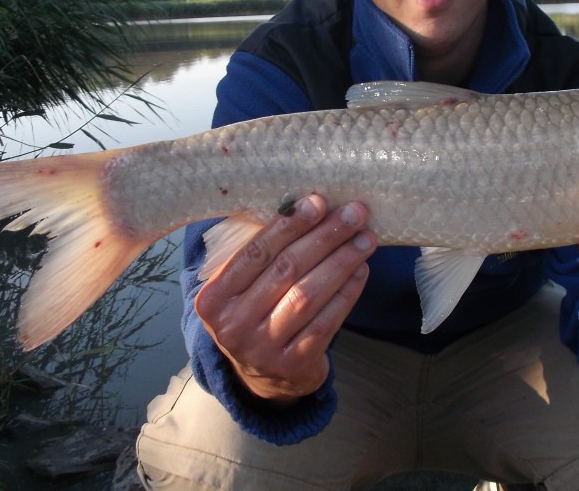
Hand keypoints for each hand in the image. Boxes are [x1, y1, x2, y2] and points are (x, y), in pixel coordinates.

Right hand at [194, 194, 376, 404]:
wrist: (264, 377)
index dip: (288, 225)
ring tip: (365, 238)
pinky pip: (326, 321)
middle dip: (324, 237)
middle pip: (285, 270)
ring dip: (341, 261)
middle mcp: (233, 326)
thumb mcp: (242, 289)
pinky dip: (347, 292)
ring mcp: (262, 349)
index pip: (254, 253)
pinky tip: (361, 269)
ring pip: (307, 294)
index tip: (317, 202)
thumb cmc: (257, 314)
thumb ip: (264, 255)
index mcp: (213, 299)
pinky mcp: (294, 364)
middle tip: (354, 214)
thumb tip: (311, 206)